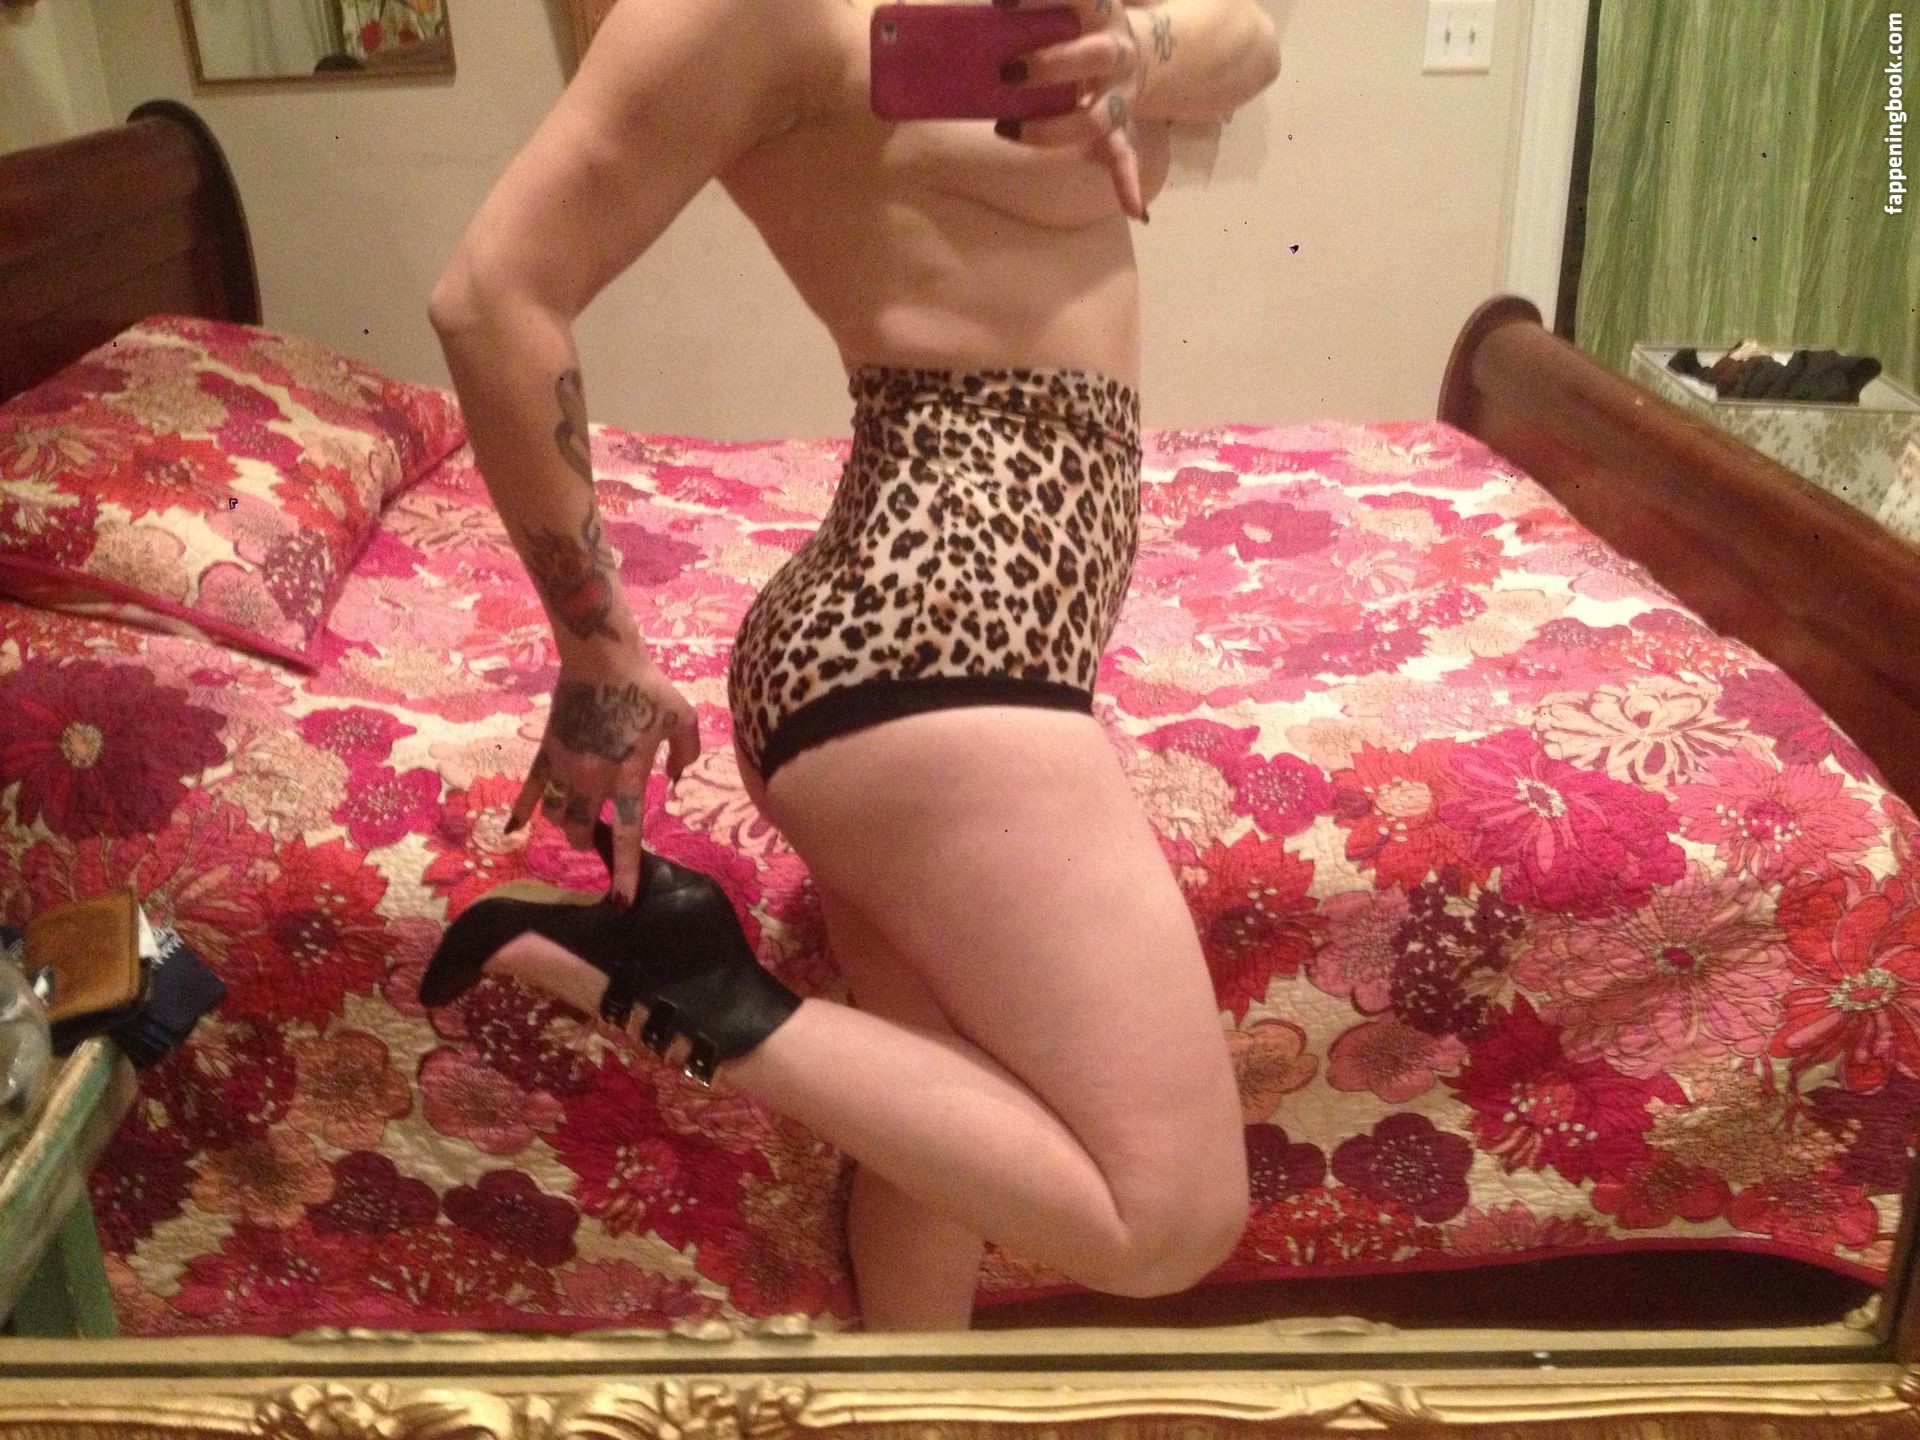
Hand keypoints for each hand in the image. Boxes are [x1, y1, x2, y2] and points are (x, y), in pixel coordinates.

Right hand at [505, 648, 699, 906]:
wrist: (602, 656)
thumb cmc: (647, 686)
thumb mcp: (683, 718)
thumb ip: (687, 753)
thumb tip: (677, 777)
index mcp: (626, 777)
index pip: (626, 836)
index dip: (625, 872)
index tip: (621, 902)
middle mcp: (591, 780)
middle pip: (580, 831)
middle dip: (588, 843)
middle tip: (598, 840)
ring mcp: (564, 767)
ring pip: (554, 814)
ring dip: (564, 825)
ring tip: (575, 825)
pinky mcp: (547, 751)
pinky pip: (529, 787)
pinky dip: (520, 809)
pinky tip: (512, 829)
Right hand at [992, 0, 1147, 219]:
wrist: (1137, 48)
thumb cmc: (1111, 99)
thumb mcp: (1119, 134)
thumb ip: (1124, 168)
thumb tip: (1138, 213)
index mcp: (1120, 98)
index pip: (1092, 121)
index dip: (1051, 130)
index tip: (1008, 131)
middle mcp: (1118, 57)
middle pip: (1094, 58)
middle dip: (1052, 65)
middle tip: (1009, 72)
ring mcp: (1107, 19)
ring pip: (1087, 4)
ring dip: (1048, 5)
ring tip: (1005, 10)